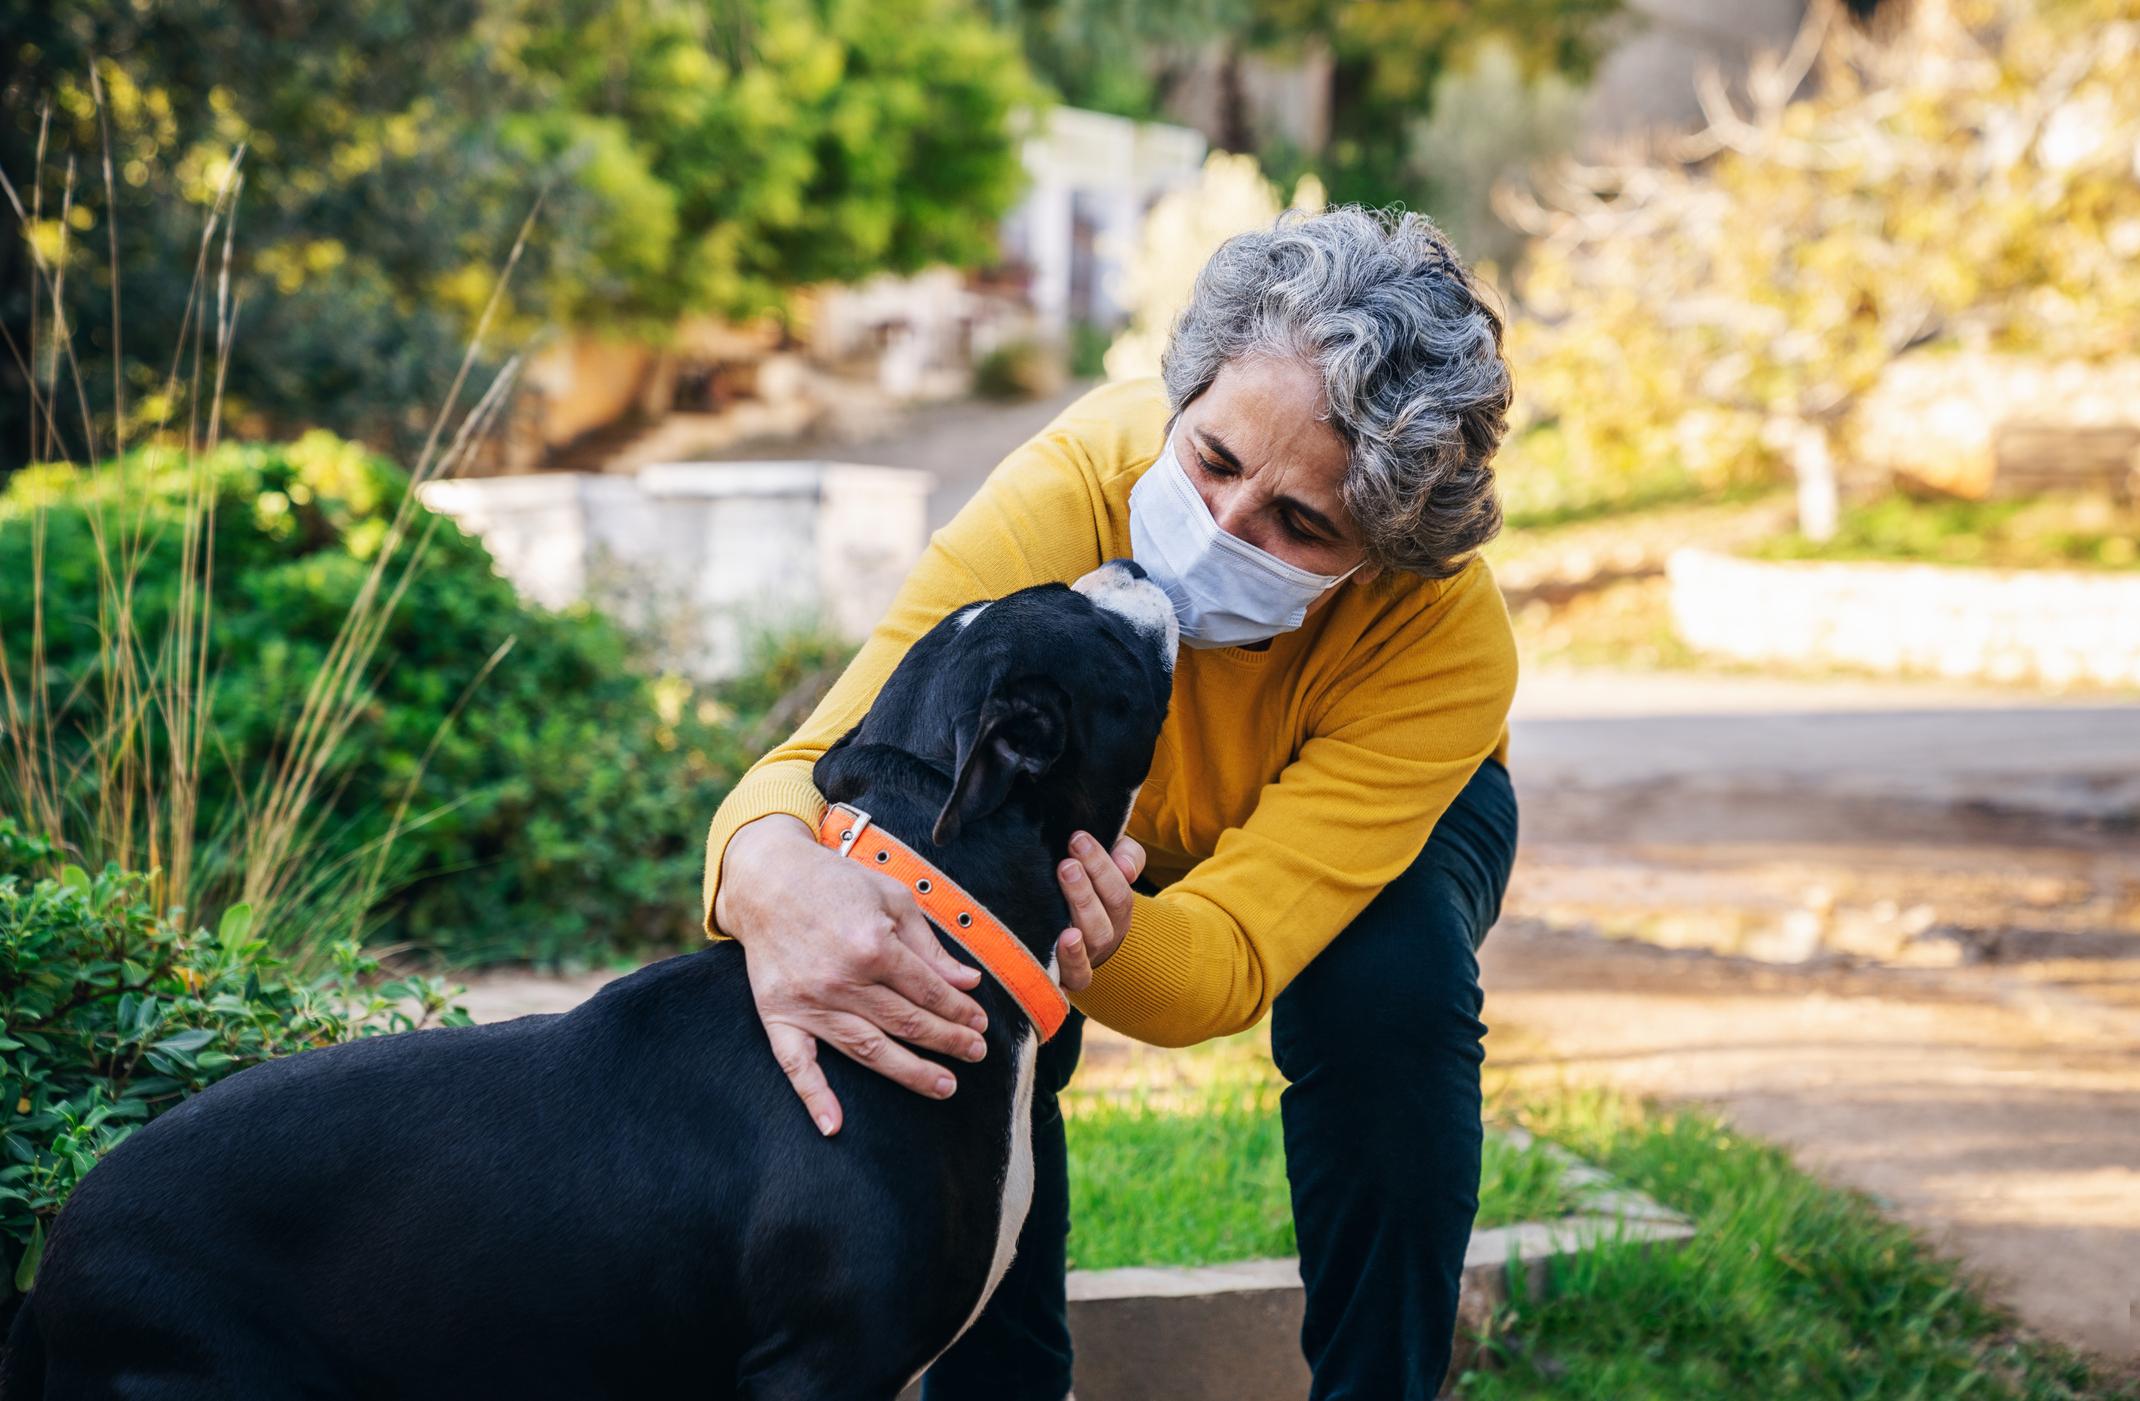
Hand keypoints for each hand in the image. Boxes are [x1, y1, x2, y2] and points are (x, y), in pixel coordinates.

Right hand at [716, 814, 990, 1136]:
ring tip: (944, 1086)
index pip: (928, 990)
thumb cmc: (834, 883)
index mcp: (872, 945)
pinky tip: (834, 1125)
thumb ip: (929, 946)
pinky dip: (814, 1097)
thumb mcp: (892, 898)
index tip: (979, 1022)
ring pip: (868, 1049)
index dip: (959, 1009)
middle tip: (975, 1054)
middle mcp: (841, 980)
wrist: (766, 880)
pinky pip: (796, 1063)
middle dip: (947, 1040)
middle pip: (906, 1022)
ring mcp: (809, 1002)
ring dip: (909, 1072)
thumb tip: (968, 981)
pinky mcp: (779, 1014)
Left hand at [1054, 830, 1145, 992]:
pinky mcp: (1066, 976)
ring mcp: (1087, 958)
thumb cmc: (1089, 887)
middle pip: (1104, 918)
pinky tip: (1061, 939)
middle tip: (1067, 864)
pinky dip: (1070, 960)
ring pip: (1092, 943)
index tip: (1078, 839)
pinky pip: (1075, 976)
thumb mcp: (1111, 863)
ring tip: (1062, 893)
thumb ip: (1127, 855)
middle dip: (1085, 890)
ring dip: (1079, 915)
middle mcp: (1106, 936)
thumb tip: (1125, 868)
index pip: (1117, 889)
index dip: (1100, 865)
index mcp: (1117, 909)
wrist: (1070, 927)